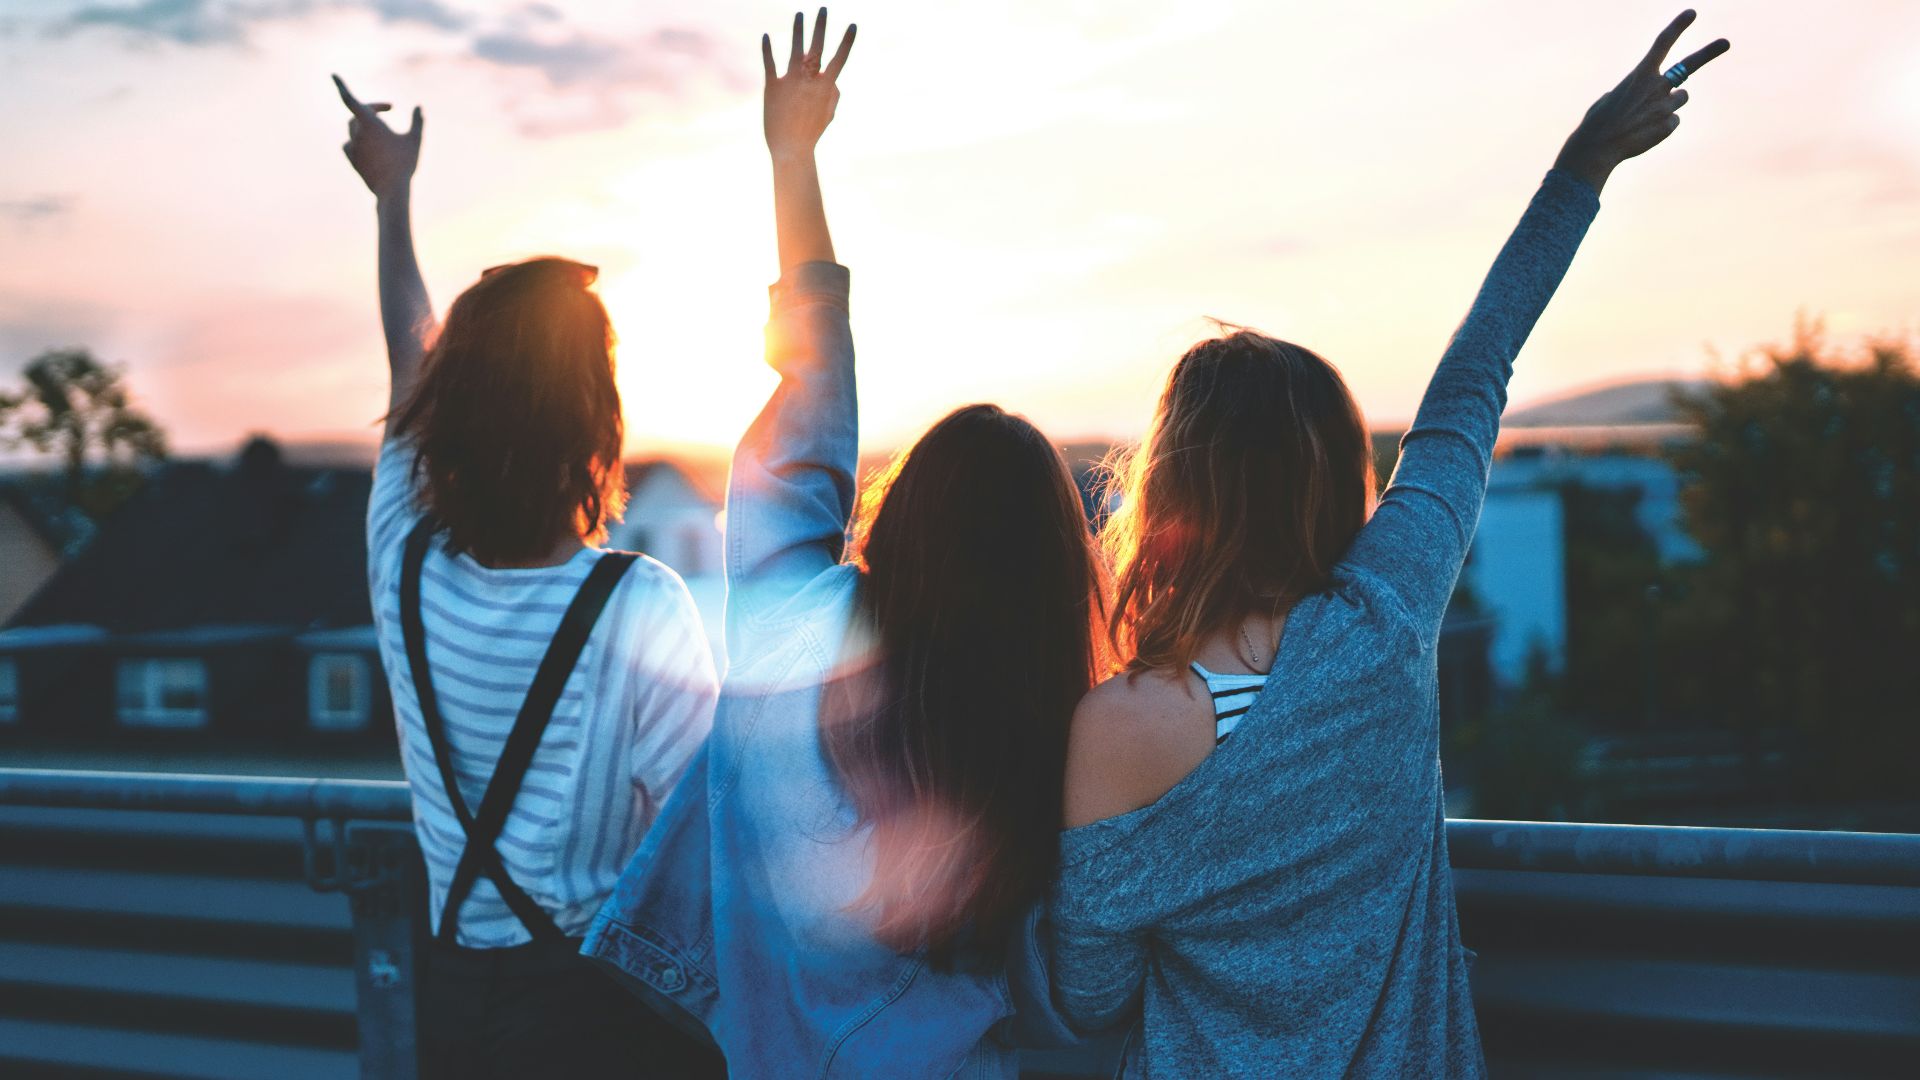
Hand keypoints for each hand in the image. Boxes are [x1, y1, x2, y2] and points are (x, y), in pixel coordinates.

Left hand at [333, 74, 422, 199]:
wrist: (392, 190)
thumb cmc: (404, 163)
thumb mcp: (414, 140)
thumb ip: (417, 122)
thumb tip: (419, 107)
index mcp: (369, 123)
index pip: (350, 99)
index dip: (341, 86)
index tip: (333, 75)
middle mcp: (357, 133)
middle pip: (358, 114)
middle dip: (371, 109)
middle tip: (388, 108)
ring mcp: (352, 147)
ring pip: (353, 129)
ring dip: (365, 125)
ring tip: (382, 130)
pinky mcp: (352, 160)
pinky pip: (350, 145)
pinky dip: (358, 141)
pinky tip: (369, 147)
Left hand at [762, 9, 855, 161]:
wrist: (790, 149)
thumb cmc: (811, 133)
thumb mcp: (828, 114)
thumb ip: (834, 95)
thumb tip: (833, 80)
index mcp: (826, 87)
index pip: (839, 59)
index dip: (847, 41)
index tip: (853, 25)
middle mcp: (809, 80)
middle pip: (817, 47)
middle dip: (821, 26)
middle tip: (823, 8)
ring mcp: (790, 81)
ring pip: (795, 49)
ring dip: (798, 30)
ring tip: (799, 14)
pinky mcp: (772, 86)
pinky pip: (769, 63)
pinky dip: (767, 49)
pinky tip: (765, 35)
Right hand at [1554, 10, 1728, 193]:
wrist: (1598, 147)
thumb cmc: (1598, 122)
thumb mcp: (1611, 98)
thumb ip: (1630, 92)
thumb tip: (1640, 99)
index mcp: (1640, 74)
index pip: (1662, 43)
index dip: (1678, 26)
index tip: (1692, 13)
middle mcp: (1658, 85)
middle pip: (1688, 65)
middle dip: (1709, 52)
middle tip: (1726, 43)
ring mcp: (1666, 105)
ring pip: (1680, 98)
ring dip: (1668, 104)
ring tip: (1645, 118)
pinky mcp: (1670, 124)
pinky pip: (1673, 121)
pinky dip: (1661, 126)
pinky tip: (1644, 132)